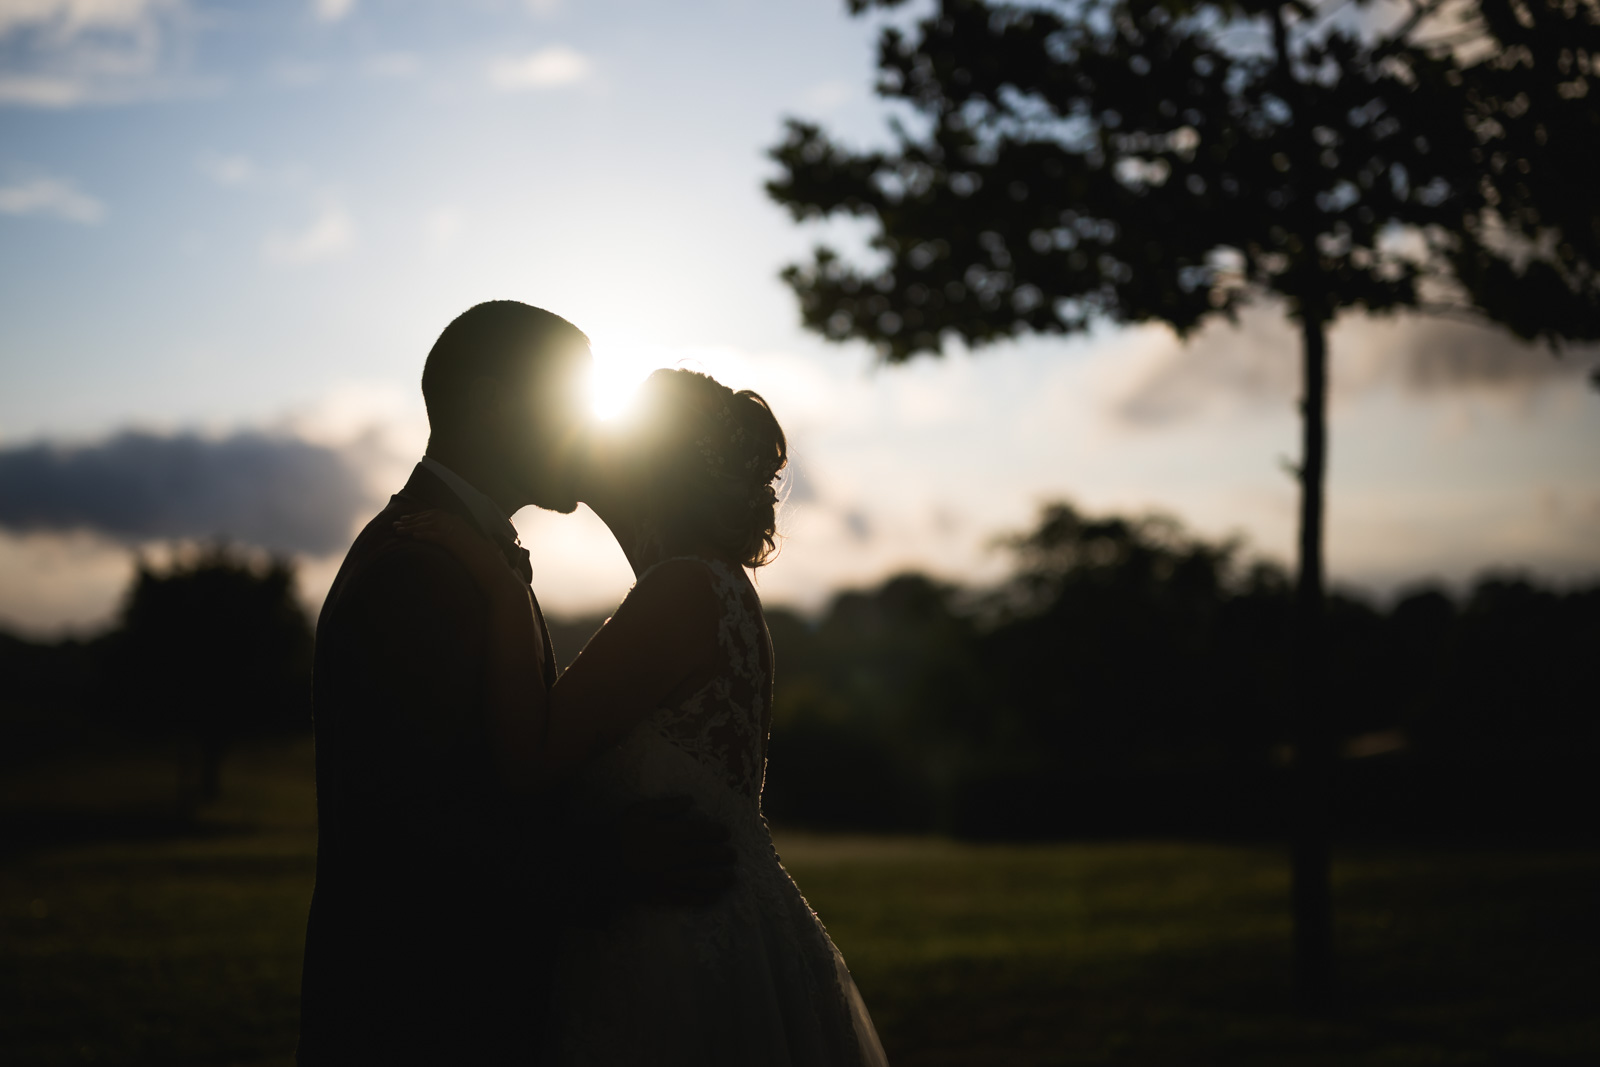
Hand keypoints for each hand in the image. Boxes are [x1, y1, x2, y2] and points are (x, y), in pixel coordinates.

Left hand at [395, 509, 518, 596]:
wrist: (498, 580)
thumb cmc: (487, 571)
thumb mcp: (472, 556)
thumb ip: (461, 549)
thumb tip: (450, 550)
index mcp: (465, 527)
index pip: (439, 516)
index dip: (421, 517)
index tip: (408, 520)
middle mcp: (463, 527)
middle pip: (432, 517)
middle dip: (413, 519)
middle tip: (397, 523)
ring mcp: (461, 534)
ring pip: (431, 524)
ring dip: (412, 526)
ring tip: (398, 530)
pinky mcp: (459, 544)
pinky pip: (438, 535)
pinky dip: (424, 534)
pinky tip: (413, 536)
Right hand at [612, 795, 736, 906]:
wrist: (599, 864)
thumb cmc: (621, 834)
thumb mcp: (640, 811)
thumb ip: (666, 806)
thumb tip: (690, 800)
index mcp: (666, 835)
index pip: (699, 833)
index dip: (716, 833)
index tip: (727, 833)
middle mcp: (670, 857)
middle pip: (702, 857)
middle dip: (721, 856)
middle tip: (734, 856)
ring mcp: (666, 878)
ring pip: (698, 880)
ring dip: (718, 880)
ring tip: (732, 878)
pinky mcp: (660, 894)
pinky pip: (685, 899)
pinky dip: (701, 899)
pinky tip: (713, 898)